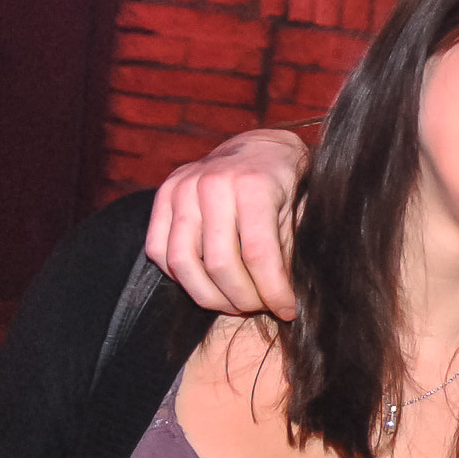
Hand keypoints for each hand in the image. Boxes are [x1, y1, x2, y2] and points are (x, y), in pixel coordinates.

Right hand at [145, 128, 309, 318]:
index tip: (287, 310)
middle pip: (219, 265)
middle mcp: (212, 184)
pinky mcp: (162, 195)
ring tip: (234, 303)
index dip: (273, 292)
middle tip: (259, 307)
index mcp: (253, 185)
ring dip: (209, 295)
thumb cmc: (286, 185)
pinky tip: (207, 282)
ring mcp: (182, 188)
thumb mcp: (299, 214)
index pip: (259, 255)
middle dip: (242, 299)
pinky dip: (181, 276)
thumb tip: (283, 302)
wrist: (259, 147)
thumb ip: (287, 254)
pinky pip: (159, 250)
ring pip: (183, 263)